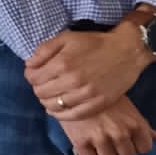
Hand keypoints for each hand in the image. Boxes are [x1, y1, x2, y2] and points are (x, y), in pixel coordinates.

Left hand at [26, 24, 150, 119]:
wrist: (126, 51)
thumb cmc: (94, 43)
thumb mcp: (66, 38)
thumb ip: (44, 50)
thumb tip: (29, 65)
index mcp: (62, 63)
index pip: (33, 78)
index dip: (31, 76)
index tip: (35, 74)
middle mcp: (72, 81)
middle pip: (41, 93)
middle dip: (38, 88)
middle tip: (45, 84)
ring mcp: (86, 95)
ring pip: (54, 106)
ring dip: (48, 102)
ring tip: (52, 96)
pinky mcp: (97, 104)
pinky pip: (72, 116)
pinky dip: (60, 115)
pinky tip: (58, 109)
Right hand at [61, 96, 155, 154]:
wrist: (71, 85)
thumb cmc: (101, 94)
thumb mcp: (126, 106)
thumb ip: (141, 123)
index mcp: (135, 123)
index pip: (145, 148)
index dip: (136, 145)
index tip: (128, 141)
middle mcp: (120, 132)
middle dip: (119, 151)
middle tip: (110, 141)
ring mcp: (100, 138)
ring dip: (103, 154)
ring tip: (97, 142)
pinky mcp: (81, 142)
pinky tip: (86, 144)